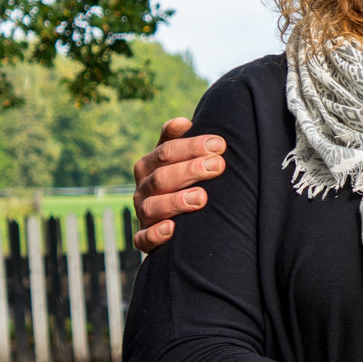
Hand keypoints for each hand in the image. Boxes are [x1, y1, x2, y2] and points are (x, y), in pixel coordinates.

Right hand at [133, 117, 228, 251]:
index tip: (219, 144)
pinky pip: (142, 239)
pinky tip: (172, 229)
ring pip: (151, 207)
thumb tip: (183, 122)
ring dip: (176, 201)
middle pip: (160, 177)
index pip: (166, 151)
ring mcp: (143, 214)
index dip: (191, 146)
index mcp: (151, 165)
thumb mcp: (183, 159)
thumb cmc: (187, 182)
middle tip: (218, 166)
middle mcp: (143, 188)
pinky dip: (155, 234)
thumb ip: (181, 141)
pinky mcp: (144, 239)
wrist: (181, 222)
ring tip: (201, 198)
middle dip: (190, 170)